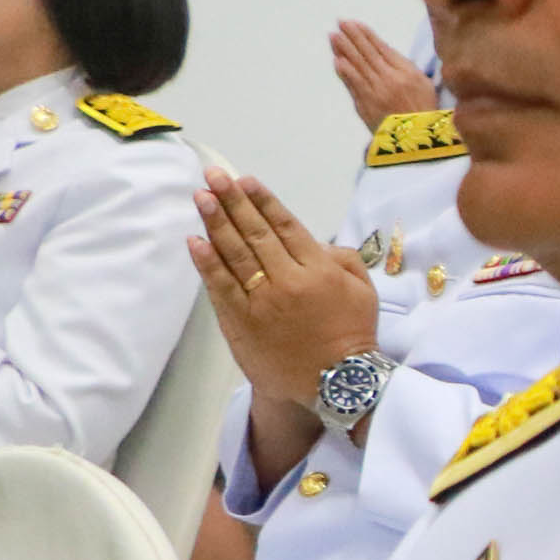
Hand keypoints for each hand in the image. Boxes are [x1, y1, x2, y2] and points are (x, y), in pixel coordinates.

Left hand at [187, 174, 377, 415]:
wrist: (335, 382)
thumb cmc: (351, 335)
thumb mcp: (364, 292)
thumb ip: (343, 259)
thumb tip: (316, 241)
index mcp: (319, 270)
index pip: (286, 226)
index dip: (263, 201)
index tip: (245, 180)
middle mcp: (288, 280)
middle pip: (256, 233)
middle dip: (233, 201)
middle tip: (214, 177)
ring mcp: (262, 301)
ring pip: (235, 254)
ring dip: (215, 222)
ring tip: (200, 197)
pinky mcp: (242, 321)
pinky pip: (221, 286)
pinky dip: (207, 262)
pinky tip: (195, 240)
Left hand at [326, 20, 433, 131]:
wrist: (416, 141)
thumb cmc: (422, 110)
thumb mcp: (424, 84)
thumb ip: (405, 67)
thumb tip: (383, 50)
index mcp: (407, 73)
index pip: (382, 48)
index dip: (367, 35)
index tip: (355, 23)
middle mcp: (391, 79)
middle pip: (367, 53)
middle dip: (353, 36)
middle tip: (341, 22)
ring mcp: (377, 92)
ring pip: (357, 65)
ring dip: (344, 49)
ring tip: (333, 36)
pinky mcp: (366, 104)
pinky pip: (353, 84)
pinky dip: (344, 71)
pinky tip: (337, 60)